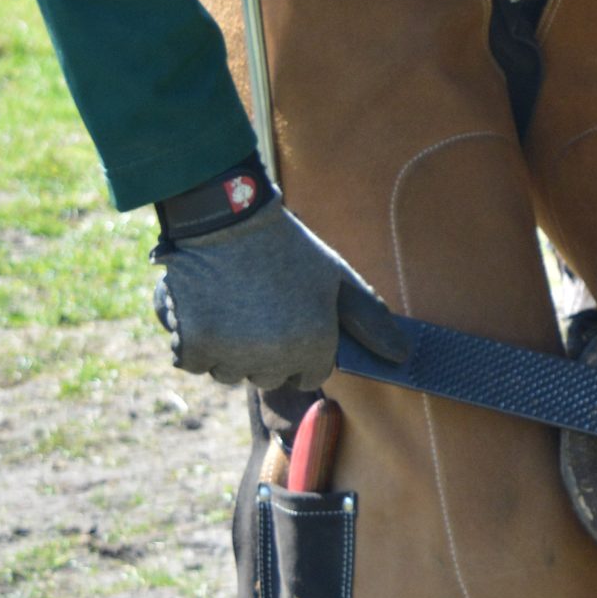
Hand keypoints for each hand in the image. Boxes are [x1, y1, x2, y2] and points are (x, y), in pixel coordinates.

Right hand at [151, 203, 406, 389]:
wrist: (228, 220)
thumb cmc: (289, 250)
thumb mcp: (338, 279)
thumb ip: (371, 321)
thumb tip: (403, 357)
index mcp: (314, 345)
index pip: (310, 376)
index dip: (303, 351)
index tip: (291, 323)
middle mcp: (275, 359)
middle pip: (270, 378)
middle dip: (267, 353)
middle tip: (261, 309)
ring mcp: (232, 356)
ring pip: (230, 373)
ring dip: (229, 350)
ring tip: (235, 305)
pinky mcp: (194, 347)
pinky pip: (195, 363)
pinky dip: (196, 342)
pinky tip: (207, 308)